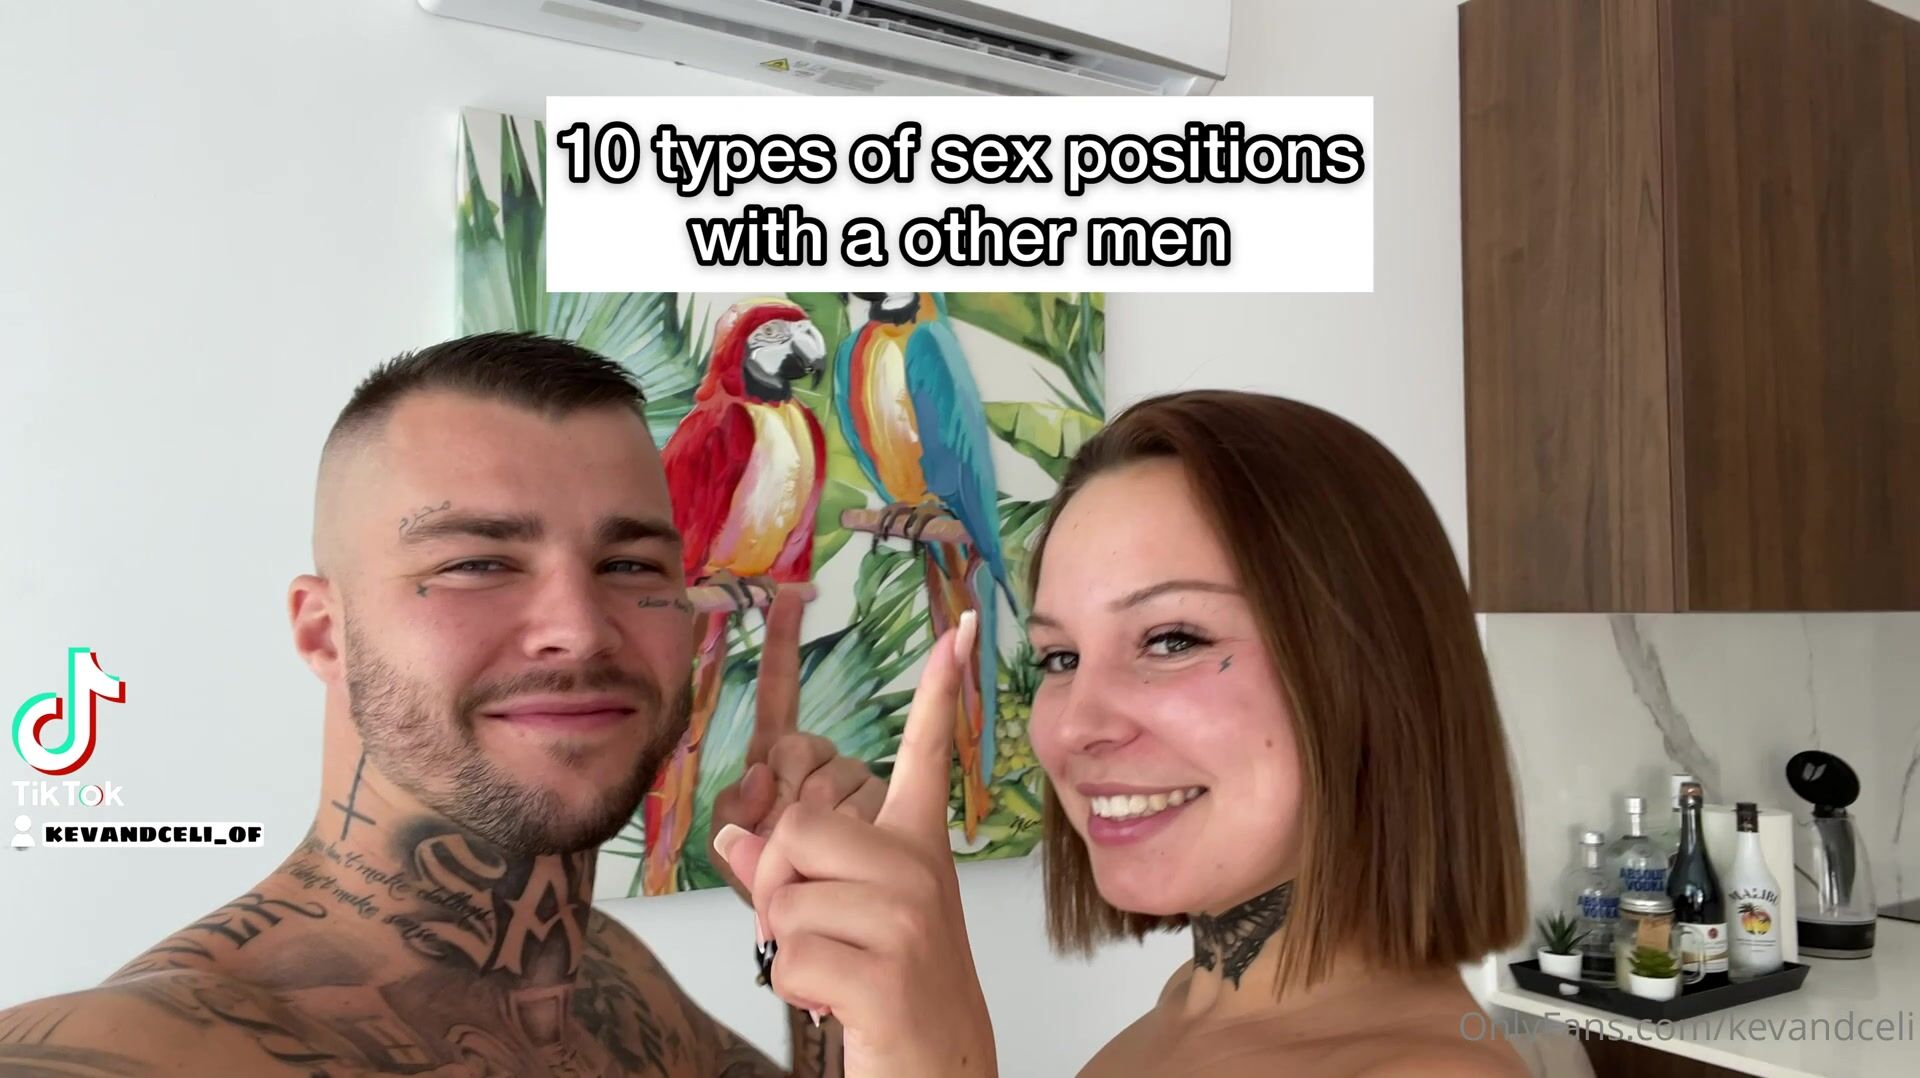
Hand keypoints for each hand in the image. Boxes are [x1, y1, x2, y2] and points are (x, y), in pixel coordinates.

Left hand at [714, 611, 995, 1077]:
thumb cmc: (890, 989)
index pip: (925, 753)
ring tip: (839, 970)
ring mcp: (910, 919)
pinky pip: (788, 957)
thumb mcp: (844, 918)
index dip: (940, 690)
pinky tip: (840, 1001)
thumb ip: (791, 868)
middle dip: (778, 888)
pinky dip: (794, 989)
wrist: (941, 1070)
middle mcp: (920, 869)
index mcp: (917, 845)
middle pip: (798, 830)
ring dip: (787, 947)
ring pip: (782, 898)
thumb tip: (735, 831)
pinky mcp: (888, 973)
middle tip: (821, 934)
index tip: (959, 627)